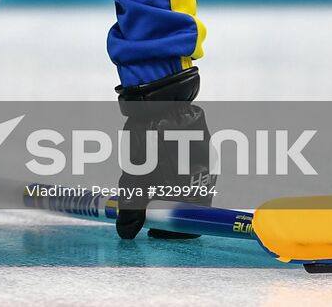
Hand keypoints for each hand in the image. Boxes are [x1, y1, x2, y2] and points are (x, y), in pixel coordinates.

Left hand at [113, 66, 214, 239]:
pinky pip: (185, 164)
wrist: (159, 99)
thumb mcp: (135, 178)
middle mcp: (206, 177)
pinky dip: (168, 168)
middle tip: (141, 202)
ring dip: (164, 186)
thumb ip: (133, 208)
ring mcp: (204, 158)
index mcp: (196, 190)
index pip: (190, 224)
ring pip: (184, 183)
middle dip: (162, 207)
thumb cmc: (149, 140)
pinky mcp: (199, 142)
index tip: (152, 229)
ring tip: (142, 176)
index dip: (170, 230)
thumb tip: (126, 233)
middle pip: (185, 205)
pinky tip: (151, 159)